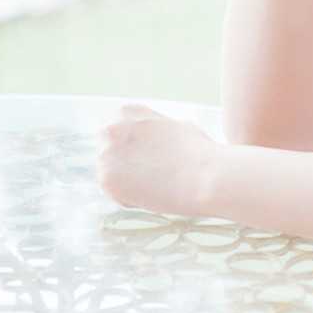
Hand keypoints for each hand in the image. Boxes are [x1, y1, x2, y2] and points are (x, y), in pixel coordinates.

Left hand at [96, 103, 221, 218]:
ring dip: (128, 183)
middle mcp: (112, 129)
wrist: (206, 176)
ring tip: (156, 186)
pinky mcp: (106, 179)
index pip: (116, 133)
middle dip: (124, 165)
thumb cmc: (200, 154)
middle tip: (149, 177)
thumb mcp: (177, 126)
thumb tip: (157, 142)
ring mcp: (106, 154)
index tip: (146, 159)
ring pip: (110, 175)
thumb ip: (157, 131)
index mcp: (127, 112)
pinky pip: (114, 194)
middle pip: (107, 153)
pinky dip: (130, 199)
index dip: (131, 149)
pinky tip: (152, 194)